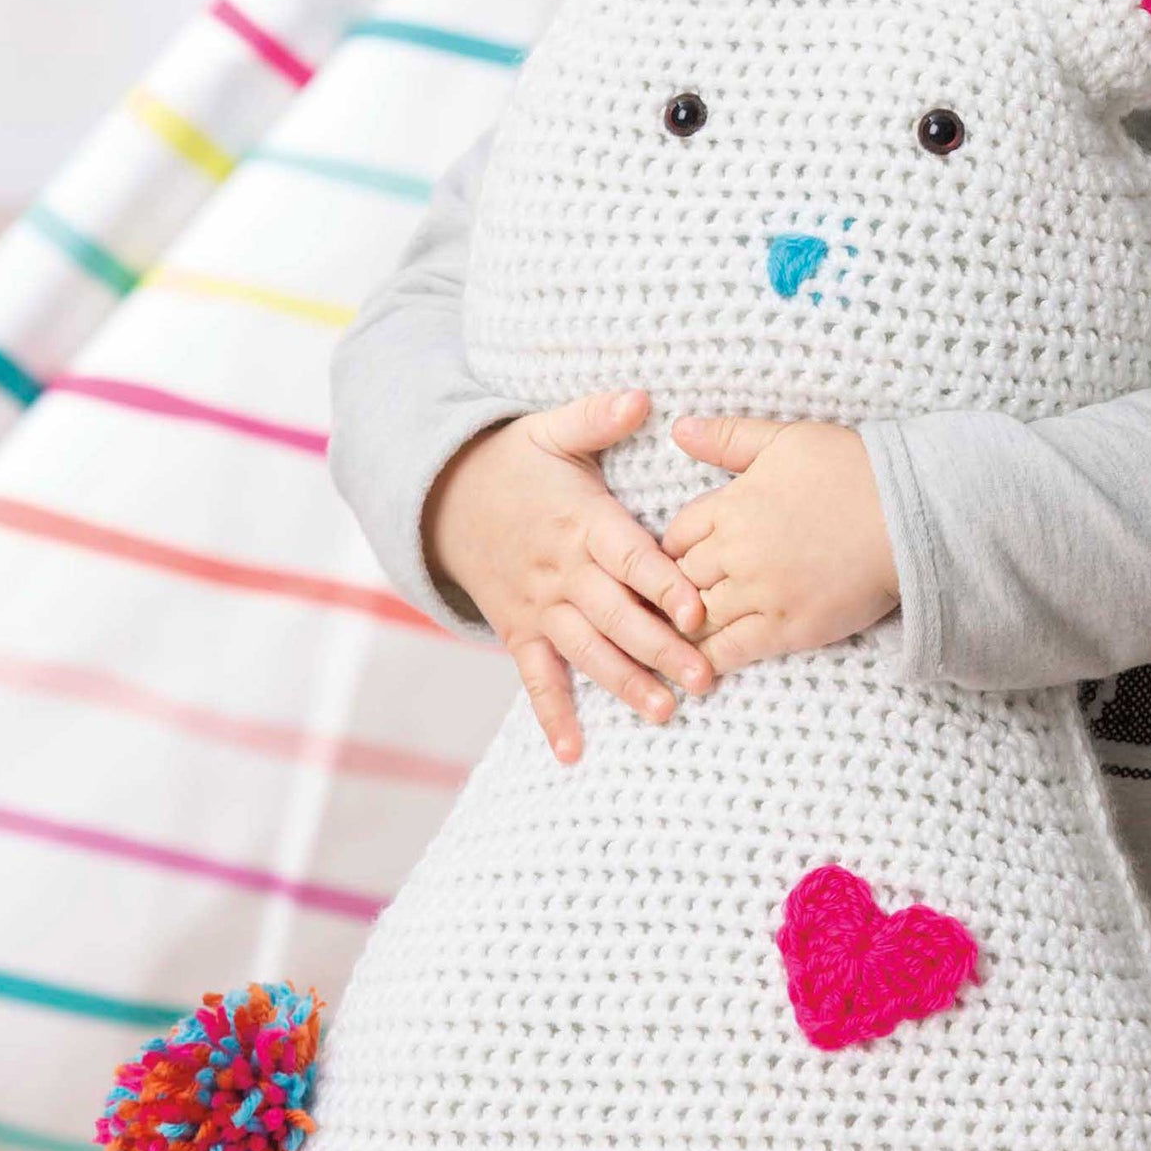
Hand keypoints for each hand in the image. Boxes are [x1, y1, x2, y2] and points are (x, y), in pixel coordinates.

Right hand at [422, 389, 713, 762]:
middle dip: (662, 650)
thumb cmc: (517, 462)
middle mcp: (562, 571)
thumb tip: (644, 397)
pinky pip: (535, 678)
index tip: (699, 610)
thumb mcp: (551, 430)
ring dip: (625, 684)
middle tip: (706, 679)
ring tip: (665, 712)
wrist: (444, 497)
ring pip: (586, 652)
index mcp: (582, 522)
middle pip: (617, 615)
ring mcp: (539, 606)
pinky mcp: (518, 630)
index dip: (664, 584)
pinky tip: (573, 752)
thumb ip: (597, 416)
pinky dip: (551, 715)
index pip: (630, 557)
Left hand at [659, 416, 899, 675]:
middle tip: (683, 595)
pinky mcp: (788, 628)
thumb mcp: (785, 439)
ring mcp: (761, 594)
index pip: (676, 534)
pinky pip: (731, 650)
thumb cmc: (852, 470)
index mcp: (732, 506)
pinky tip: (699, 665)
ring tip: (687, 630)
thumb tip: (678, 429)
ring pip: (700, 616)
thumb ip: (728, 437)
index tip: (687, 555)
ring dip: (692, 621)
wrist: (908, 514)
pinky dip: (709, 658)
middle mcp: (737, 552)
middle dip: (682, 583)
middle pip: (683, 576)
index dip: (678, 546)